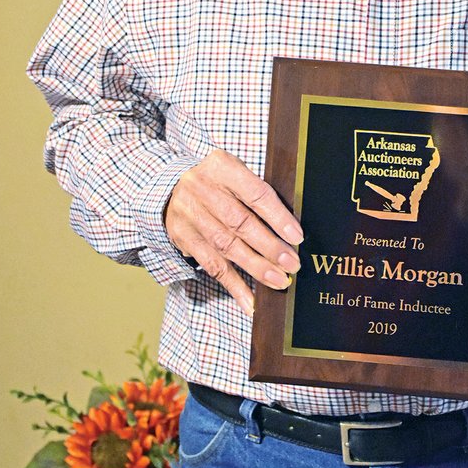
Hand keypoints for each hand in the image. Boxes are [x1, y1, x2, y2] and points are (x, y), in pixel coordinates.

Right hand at [164, 149, 302, 315]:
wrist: (171, 185)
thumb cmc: (218, 181)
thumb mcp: (235, 172)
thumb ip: (258, 192)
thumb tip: (291, 228)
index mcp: (221, 166)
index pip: (254, 193)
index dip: (277, 216)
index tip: (297, 236)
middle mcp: (202, 189)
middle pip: (240, 223)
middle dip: (269, 246)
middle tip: (292, 263)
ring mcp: (190, 215)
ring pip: (226, 246)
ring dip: (256, 267)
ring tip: (279, 280)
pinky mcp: (184, 238)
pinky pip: (212, 266)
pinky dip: (234, 286)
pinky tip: (251, 301)